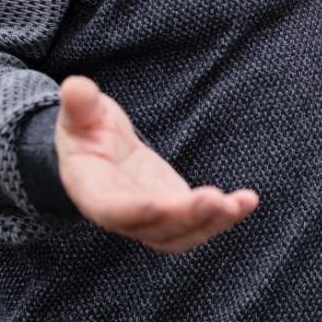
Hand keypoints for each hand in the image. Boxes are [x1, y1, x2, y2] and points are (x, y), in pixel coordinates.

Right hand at [54, 75, 257, 253]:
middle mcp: (123, 215)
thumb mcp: (80, 114)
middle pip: (154, 228)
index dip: (134, 210)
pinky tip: (247, 202)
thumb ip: (79, 105)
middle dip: (186, 217)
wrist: (98, 150)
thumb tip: (74, 86)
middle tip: (216, 201)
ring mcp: (151, 220)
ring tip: (238, 205)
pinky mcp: (174, 213)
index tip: (158, 204)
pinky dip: (225, 216)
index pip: (112, 209)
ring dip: (210, 224)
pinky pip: (199, 223)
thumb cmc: (86, 130)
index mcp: (93, 191)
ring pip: (180, 235)